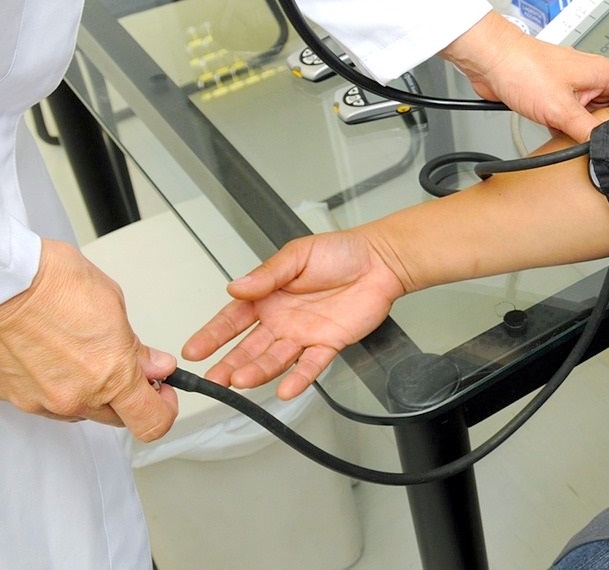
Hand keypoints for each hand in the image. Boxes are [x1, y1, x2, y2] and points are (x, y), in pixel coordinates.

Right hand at [0, 240, 178, 440]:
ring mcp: (43, 401)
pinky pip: (51, 403)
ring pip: (84, 411)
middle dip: (130, 398)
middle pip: (119, 418)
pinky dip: (62, 387)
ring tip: (87, 355)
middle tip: (130, 369)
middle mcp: (76, 397)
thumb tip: (156, 366)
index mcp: (111, 375)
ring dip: (94, 393)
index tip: (163, 392)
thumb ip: (138, 348)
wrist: (2, 284)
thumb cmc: (54, 284)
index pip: (152, 421)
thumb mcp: (114, 307)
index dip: (164, 408)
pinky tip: (60, 359)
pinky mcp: (17, 398)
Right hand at [182, 229, 408, 399]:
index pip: (233, 319)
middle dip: (229, 364)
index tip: (194, 350)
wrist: (380, 261)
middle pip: (249, 347)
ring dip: (258, 371)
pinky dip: (299, 378)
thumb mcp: (297, 255)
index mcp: (268, 296)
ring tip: (241, 381)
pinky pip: (312, 365)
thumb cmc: (340, 252)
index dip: (213, 335)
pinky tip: (286, 390)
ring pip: (275, 359)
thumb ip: (267, 274)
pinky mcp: (329, 344)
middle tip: (213, 380)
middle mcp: (281, 320)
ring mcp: (304, 334)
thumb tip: (236, 287)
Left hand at [442, 11, 608, 141]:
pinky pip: (575, 118)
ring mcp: (576, 89)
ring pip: (597, 114)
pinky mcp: (559, 98)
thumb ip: (588, 131)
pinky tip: (567, 141)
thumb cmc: (523, 67)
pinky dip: (573, 130)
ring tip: (592, 144)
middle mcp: (594, 79)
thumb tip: (606, 147)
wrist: (489, 61)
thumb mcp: (561, 108)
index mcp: (604, 72)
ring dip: (594, 129)